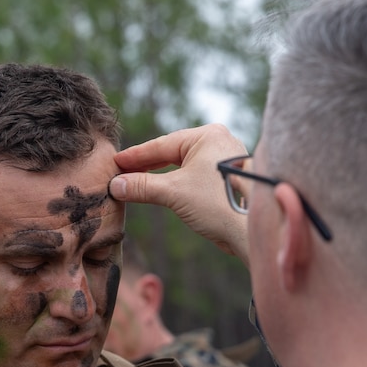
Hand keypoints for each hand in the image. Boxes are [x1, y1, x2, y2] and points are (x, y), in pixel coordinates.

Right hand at [109, 124, 250, 266]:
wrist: (251, 231)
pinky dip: (177, 182)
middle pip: (173, 153)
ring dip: (161, 175)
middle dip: (147, 165)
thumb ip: (143, 186)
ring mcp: (225, 159)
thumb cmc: (218, 206)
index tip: (115, 162)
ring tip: (138, 182)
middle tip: (122, 173)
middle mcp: (219, 141)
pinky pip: (195, 175)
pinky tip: (163, 190)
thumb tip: (116, 185)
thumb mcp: (174, 193)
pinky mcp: (228, 178)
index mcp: (207, 135)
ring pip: (184, 165)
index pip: (162, 144)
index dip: (136, 156)